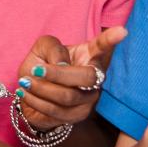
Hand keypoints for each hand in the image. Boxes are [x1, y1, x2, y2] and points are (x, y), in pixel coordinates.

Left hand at [13, 27, 127, 131]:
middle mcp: (94, 77)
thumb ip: (52, 48)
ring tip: (25, 81)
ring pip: (68, 96)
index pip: (102, 46)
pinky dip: (37, 101)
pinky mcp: (78, 116)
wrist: (31, 94)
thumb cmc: (40, 66)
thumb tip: (62, 64)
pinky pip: (57, 112)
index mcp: (88, 54)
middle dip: (57, 74)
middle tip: (35, 69)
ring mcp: (89, 98)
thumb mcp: (42, 49)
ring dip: (42, 89)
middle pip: (87, 76)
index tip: (122, 31)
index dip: (111, 39)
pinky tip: (26, 93)